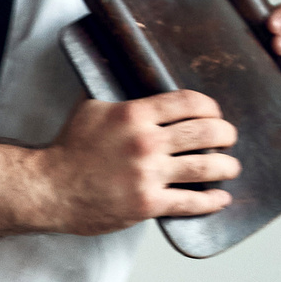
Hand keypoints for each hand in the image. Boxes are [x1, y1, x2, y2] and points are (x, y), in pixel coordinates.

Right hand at [32, 90, 237, 234]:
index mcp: (135, 114)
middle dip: (225, 134)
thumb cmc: (68, 150)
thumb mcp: (91, 109)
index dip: (210, 107)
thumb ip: (118, 96)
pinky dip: (211, 200)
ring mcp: (148, 175)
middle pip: (205, 132)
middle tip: (229, 138)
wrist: (49, 188)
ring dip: (226, 166)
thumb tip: (129, 77)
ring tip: (231, 167)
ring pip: (205, 167)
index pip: (188, 103)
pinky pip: (191, 202)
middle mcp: (146, 142)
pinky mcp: (147, 204)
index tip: (214, 114)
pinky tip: (220, 198)